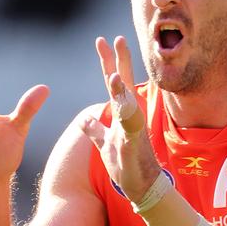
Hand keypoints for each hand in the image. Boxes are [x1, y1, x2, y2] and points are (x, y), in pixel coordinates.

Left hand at [80, 36, 158, 201]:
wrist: (142, 187)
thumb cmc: (126, 164)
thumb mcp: (105, 143)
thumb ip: (95, 129)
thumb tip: (84, 118)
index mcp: (121, 113)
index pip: (113, 82)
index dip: (107, 62)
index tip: (102, 41)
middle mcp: (129, 116)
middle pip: (123, 83)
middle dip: (119, 61)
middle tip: (116, 38)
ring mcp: (133, 128)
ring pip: (127, 102)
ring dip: (121, 86)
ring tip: (114, 70)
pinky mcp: (134, 143)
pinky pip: (130, 125)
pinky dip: (126, 113)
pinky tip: (122, 104)